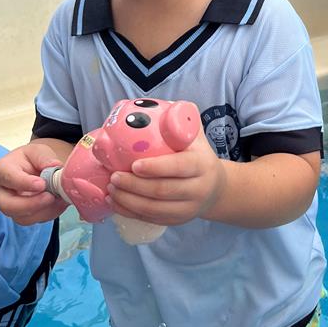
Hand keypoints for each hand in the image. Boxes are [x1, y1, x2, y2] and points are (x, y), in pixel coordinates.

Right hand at [0, 144, 67, 224]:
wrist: (35, 169)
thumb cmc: (32, 159)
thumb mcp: (38, 151)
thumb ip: (44, 157)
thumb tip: (54, 167)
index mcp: (1, 171)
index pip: (8, 179)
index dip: (25, 183)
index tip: (42, 184)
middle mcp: (1, 193)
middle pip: (8, 206)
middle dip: (31, 204)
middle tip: (50, 197)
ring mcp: (11, 207)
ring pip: (23, 218)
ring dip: (44, 210)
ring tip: (59, 198)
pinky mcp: (23, 217)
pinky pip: (36, 220)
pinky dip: (50, 213)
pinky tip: (60, 202)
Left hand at [107, 125, 225, 225]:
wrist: (216, 188)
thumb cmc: (198, 156)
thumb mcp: (196, 138)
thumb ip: (180, 122)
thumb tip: (155, 105)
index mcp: (201, 165)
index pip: (178, 167)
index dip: (155, 168)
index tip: (134, 165)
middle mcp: (198, 189)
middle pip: (162, 191)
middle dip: (134, 185)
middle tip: (114, 176)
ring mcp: (188, 208)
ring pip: (154, 209)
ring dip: (128, 200)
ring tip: (111, 189)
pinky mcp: (177, 220)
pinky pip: (151, 219)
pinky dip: (130, 212)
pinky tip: (115, 202)